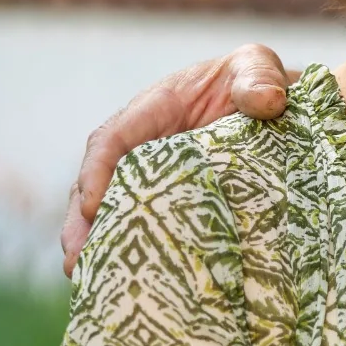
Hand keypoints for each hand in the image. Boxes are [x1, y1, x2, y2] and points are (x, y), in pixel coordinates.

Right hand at [60, 45, 292, 274]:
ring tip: (85, 276)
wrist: (270, 103)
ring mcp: (149, 172)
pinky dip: (127, 245)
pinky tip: (124, 278)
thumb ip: (258, 78)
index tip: (93, 205)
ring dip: (95, 240)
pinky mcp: (165, 197)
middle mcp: (140, 143)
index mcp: (155, 108)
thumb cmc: (255, 80)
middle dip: (81, 221)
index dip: (98, 171)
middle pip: (97, 181)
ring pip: (109, 207)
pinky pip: (140, 220)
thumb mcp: (256, 67)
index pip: (114, 139)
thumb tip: (267, 101)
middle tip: (75, 259)